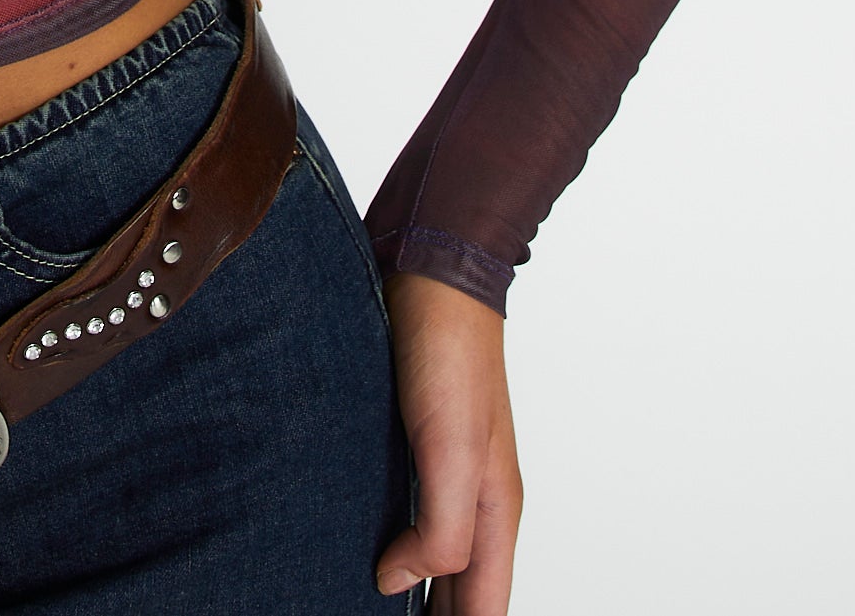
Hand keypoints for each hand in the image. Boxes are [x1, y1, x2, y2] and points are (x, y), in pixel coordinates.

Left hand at [375, 272, 521, 610]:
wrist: (430, 273)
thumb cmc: (449, 353)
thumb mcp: (452, 450)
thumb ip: (441, 528)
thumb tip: (397, 583)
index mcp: (493, 511)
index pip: (484, 611)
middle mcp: (473, 499)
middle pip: (463, 594)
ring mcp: (444, 471)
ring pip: (436, 557)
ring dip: (414, 590)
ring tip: (364, 604)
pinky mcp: (413, 444)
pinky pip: (408, 513)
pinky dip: (392, 543)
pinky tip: (361, 549)